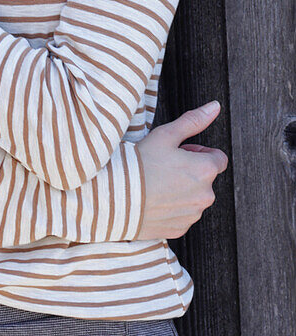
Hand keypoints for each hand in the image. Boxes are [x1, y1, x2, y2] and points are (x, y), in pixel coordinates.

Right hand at [134, 101, 228, 239]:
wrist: (115, 197)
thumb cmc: (141, 163)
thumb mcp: (166, 135)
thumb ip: (194, 121)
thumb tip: (215, 106)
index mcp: (205, 170)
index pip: (218, 159)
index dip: (200, 152)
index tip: (182, 152)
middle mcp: (205, 196)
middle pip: (206, 179)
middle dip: (191, 171)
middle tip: (165, 165)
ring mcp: (193, 215)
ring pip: (194, 197)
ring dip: (183, 190)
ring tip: (157, 182)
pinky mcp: (180, 229)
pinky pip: (183, 215)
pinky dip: (173, 207)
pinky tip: (154, 198)